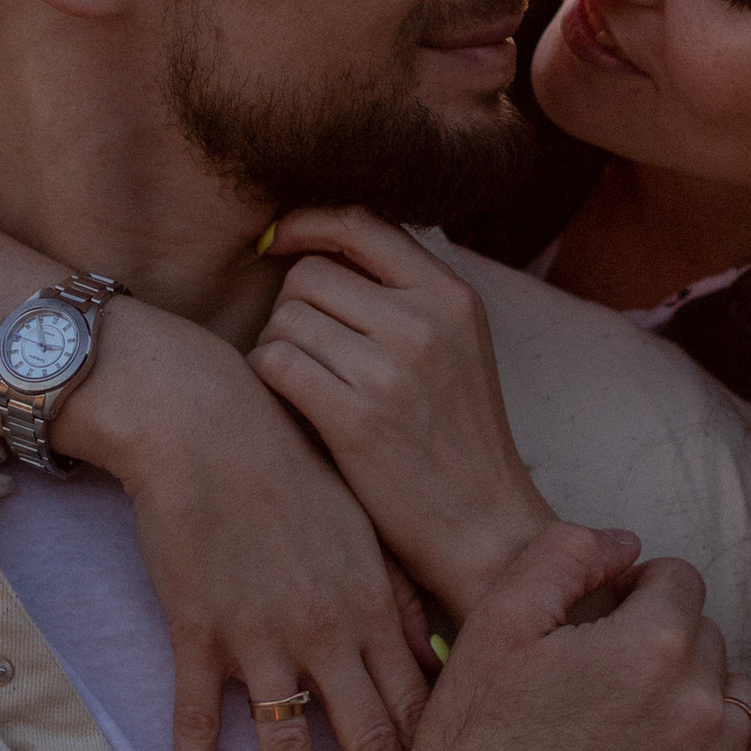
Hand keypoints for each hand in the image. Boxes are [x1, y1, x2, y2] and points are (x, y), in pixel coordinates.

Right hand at [89, 311, 435, 750]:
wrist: (206, 424)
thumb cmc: (291, 465)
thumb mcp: (363, 524)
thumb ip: (399, 595)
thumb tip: (439, 657)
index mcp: (373, 602)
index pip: (420, 701)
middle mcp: (326, 629)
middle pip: (368, 736)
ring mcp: (260, 635)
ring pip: (287, 744)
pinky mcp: (198, 632)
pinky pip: (196, 720)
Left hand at [251, 210, 551, 611]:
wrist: (484, 529)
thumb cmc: (456, 437)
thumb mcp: (456, 346)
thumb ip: (406, 293)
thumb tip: (322, 240)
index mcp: (451, 296)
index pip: (359, 222)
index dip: (306, 223)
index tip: (277, 242)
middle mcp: (425, 323)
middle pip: (309, 274)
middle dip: (290, 307)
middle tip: (305, 350)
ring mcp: (392, 371)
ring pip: (285, 319)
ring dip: (277, 348)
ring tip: (305, 384)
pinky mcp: (357, 420)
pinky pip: (274, 364)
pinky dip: (266, 380)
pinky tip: (287, 405)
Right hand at [410, 526, 750, 750]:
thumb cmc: (476, 738)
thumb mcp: (497, 621)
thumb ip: (565, 554)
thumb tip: (627, 541)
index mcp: (649, 646)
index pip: (679, 580)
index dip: (635, 590)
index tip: (601, 621)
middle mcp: (696, 705)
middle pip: (705, 636)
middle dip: (662, 640)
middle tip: (604, 675)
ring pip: (735, 696)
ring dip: (698, 692)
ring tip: (640, 716)